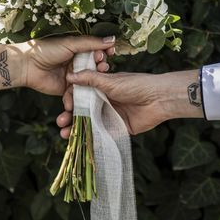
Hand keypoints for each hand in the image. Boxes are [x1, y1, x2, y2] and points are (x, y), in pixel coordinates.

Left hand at [19, 36, 115, 95]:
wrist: (27, 65)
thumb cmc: (47, 50)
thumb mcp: (71, 44)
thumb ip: (91, 43)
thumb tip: (111, 39)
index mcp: (78, 51)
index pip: (97, 52)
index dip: (104, 53)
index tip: (111, 52)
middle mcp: (77, 64)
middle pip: (95, 69)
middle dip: (101, 68)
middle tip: (103, 66)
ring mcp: (73, 78)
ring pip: (88, 83)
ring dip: (94, 83)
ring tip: (97, 81)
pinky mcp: (66, 91)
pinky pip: (77, 95)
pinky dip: (81, 95)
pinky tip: (87, 91)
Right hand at [56, 70, 203, 135]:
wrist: (159, 99)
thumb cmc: (136, 85)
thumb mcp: (110, 81)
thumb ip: (90, 79)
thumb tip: (70, 76)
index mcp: (101, 88)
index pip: (80, 95)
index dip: (70, 100)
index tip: (66, 106)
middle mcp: (104, 102)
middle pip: (82, 111)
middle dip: (69, 117)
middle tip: (60, 123)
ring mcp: (111, 115)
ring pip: (89, 124)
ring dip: (76, 129)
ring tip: (65, 135)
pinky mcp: (119, 128)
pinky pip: (102, 134)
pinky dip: (91, 139)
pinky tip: (81, 144)